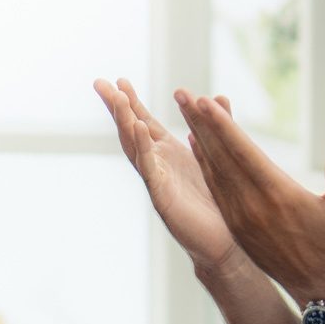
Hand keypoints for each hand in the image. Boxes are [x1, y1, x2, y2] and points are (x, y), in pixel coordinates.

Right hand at [94, 78, 241, 272]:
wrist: (223, 243)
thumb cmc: (217, 203)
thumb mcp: (217, 156)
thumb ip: (216, 126)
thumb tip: (218, 97)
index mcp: (167, 155)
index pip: (143, 123)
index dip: (131, 102)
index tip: (119, 80)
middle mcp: (157, 165)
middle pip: (130, 131)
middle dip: (117, 108)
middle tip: (101, 83)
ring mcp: (157, 181)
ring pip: (135, 148)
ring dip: (126, 122)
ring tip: (118, 99)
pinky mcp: (163, 197)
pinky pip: (150, 168)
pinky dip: (142, 147)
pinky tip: (137, 128)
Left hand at [175, 90, 324, 303]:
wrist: (318, 285)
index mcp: (276, 194)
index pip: (243, 152)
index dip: (223, 125)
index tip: (205, 102)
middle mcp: (251, 203)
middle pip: (220, 155)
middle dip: (201, 122)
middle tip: (183, 93)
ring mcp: (239, 215)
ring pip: (213, 169)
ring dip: (199, 138)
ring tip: (185, 111)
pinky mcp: (235, 224)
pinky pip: (214, 187)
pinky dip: (203, 163)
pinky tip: (195, 144)